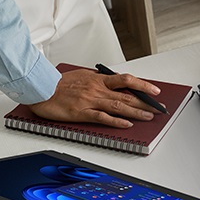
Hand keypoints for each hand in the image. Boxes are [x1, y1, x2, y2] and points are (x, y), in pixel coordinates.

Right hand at [28, 69, 162, 127]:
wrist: (40, 87)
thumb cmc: (59, 83)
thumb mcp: (83, 75)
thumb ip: (99, 80)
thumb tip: (115, 82)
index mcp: (98, 79)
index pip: (127, 80)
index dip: (143, 85)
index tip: (155, 90)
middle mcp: (97, 89)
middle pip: (127, 95)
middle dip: (146, 102)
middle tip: (159, 108)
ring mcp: (90, 101)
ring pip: (119, 106)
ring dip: (136, 112)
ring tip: (149, 116)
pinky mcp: (82, 112)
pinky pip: (102, 117)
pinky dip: (116, 121)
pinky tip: (127, 124)